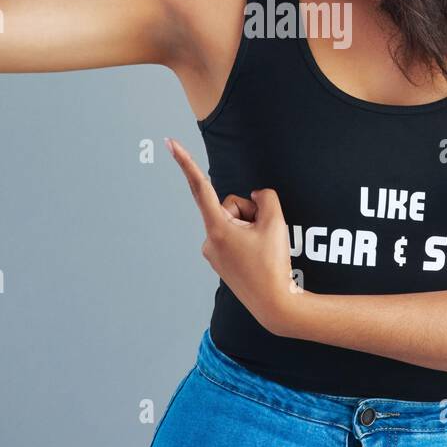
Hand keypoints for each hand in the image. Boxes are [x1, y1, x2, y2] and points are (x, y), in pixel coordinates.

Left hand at [164, 136, 300, 336]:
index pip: (201, 187)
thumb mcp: (276, 222)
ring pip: (233, 223)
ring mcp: (213, 253)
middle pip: (230, 207)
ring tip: (262, 250)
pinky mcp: (220, 262)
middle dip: (249, 213)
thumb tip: (255, 197)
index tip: (170, 143)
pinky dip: (247, 240)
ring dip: (250, 228)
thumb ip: (265, 198)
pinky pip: (234, 237)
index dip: (186, 162)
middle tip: (265, 235)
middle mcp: (209, 240)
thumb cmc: (273, 264)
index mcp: (218, 228)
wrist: (274, 303)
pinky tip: (257, 257)